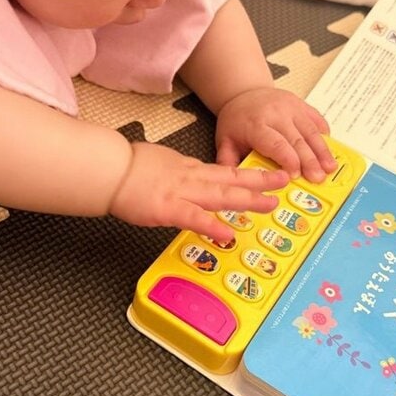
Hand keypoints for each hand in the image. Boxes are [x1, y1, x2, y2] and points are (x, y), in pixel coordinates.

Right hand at [108, 141, 288, 241]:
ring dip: (248, 199)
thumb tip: (188, 177)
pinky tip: (228, 233)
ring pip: (221, 195)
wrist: (109, 170)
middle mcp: (191, 178)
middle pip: (231, 179)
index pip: (225, 171)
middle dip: (261, 181)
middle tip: (285, 180)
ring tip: (270, 204)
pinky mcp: (167, 209)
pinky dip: (212, 226)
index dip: (249, 174)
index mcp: (189, 169)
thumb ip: (178, 171)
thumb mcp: (161, 162)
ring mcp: (181, 193)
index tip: (270, 175)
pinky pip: (194, 218)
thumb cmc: (127, 167)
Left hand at [215, 86, 335, 181]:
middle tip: (318, 178)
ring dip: (322, 151)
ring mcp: (291, 107)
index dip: (288, 159)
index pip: (275, 143)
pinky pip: (317, 120)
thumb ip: (228, 162)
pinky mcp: (302, 105)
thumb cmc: (236, 120)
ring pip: (311, 131)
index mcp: (256, 125)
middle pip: (297, 140)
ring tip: (330, 168)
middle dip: (310, 161)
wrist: (244, 91)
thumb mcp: (225, 140)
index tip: (295, 175)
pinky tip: (330, 150)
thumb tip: (233, 184)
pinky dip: (324, 136)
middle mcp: (276, 114)